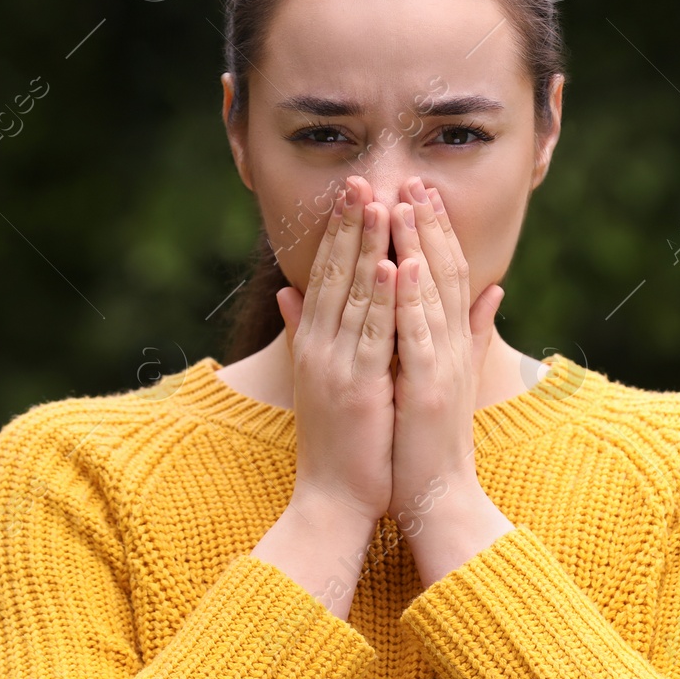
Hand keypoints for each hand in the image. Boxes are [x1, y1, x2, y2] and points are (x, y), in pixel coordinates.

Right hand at [275, 175, 398, 524]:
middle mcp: (319, 346)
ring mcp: (337, 365)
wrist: (330, 500)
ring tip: (379, 203)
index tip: (353, 191)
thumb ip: (301, 330)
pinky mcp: (359, 388)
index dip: (338, 231)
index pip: (324, 274)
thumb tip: (286, 290)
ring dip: (367, 247)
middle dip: (350, 224)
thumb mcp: (314, 376)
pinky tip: (393, 266)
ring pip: (354, 295)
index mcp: (312, 341)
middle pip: (334, 273)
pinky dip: (383, 299)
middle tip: (360, 178)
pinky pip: (374, 336)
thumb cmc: (332, 442)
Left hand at [387, 176, 503, 530]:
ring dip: (421, 245)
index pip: (448, 274)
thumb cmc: (431, 443)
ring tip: (406, 204)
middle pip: (445, 272)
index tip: (421, 192)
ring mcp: (443, 366)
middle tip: (415, 179)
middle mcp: (453, 346)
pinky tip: (405, 264)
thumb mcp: (449, 377)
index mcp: (452, 343)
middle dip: (429, 224)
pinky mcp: (429, 389)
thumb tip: (494, 291)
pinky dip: (414, 298)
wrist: (439, 500)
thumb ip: (470, 333)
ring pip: (433, 293)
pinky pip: (420, 335)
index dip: (436, 231)